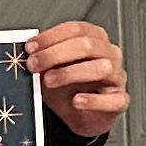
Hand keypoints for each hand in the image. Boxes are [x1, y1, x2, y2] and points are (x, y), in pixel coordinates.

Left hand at [25, 20, 126, 142]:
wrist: (79, 116)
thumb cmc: (67, 88)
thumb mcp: (51, 69)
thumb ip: (43, 58)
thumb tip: (25, 52)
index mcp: (94, 40)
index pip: (76, 29)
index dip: (51, 36)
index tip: (31, 47)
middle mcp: (109, 54)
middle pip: (87, 45)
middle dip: (56, 54)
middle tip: (34, 64)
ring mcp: (117, 77)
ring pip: (102, 68)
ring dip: (71, 73)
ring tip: (49, 81)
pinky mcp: (120, 100)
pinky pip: (113, 99)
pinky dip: (93, 100)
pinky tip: (77, 101)